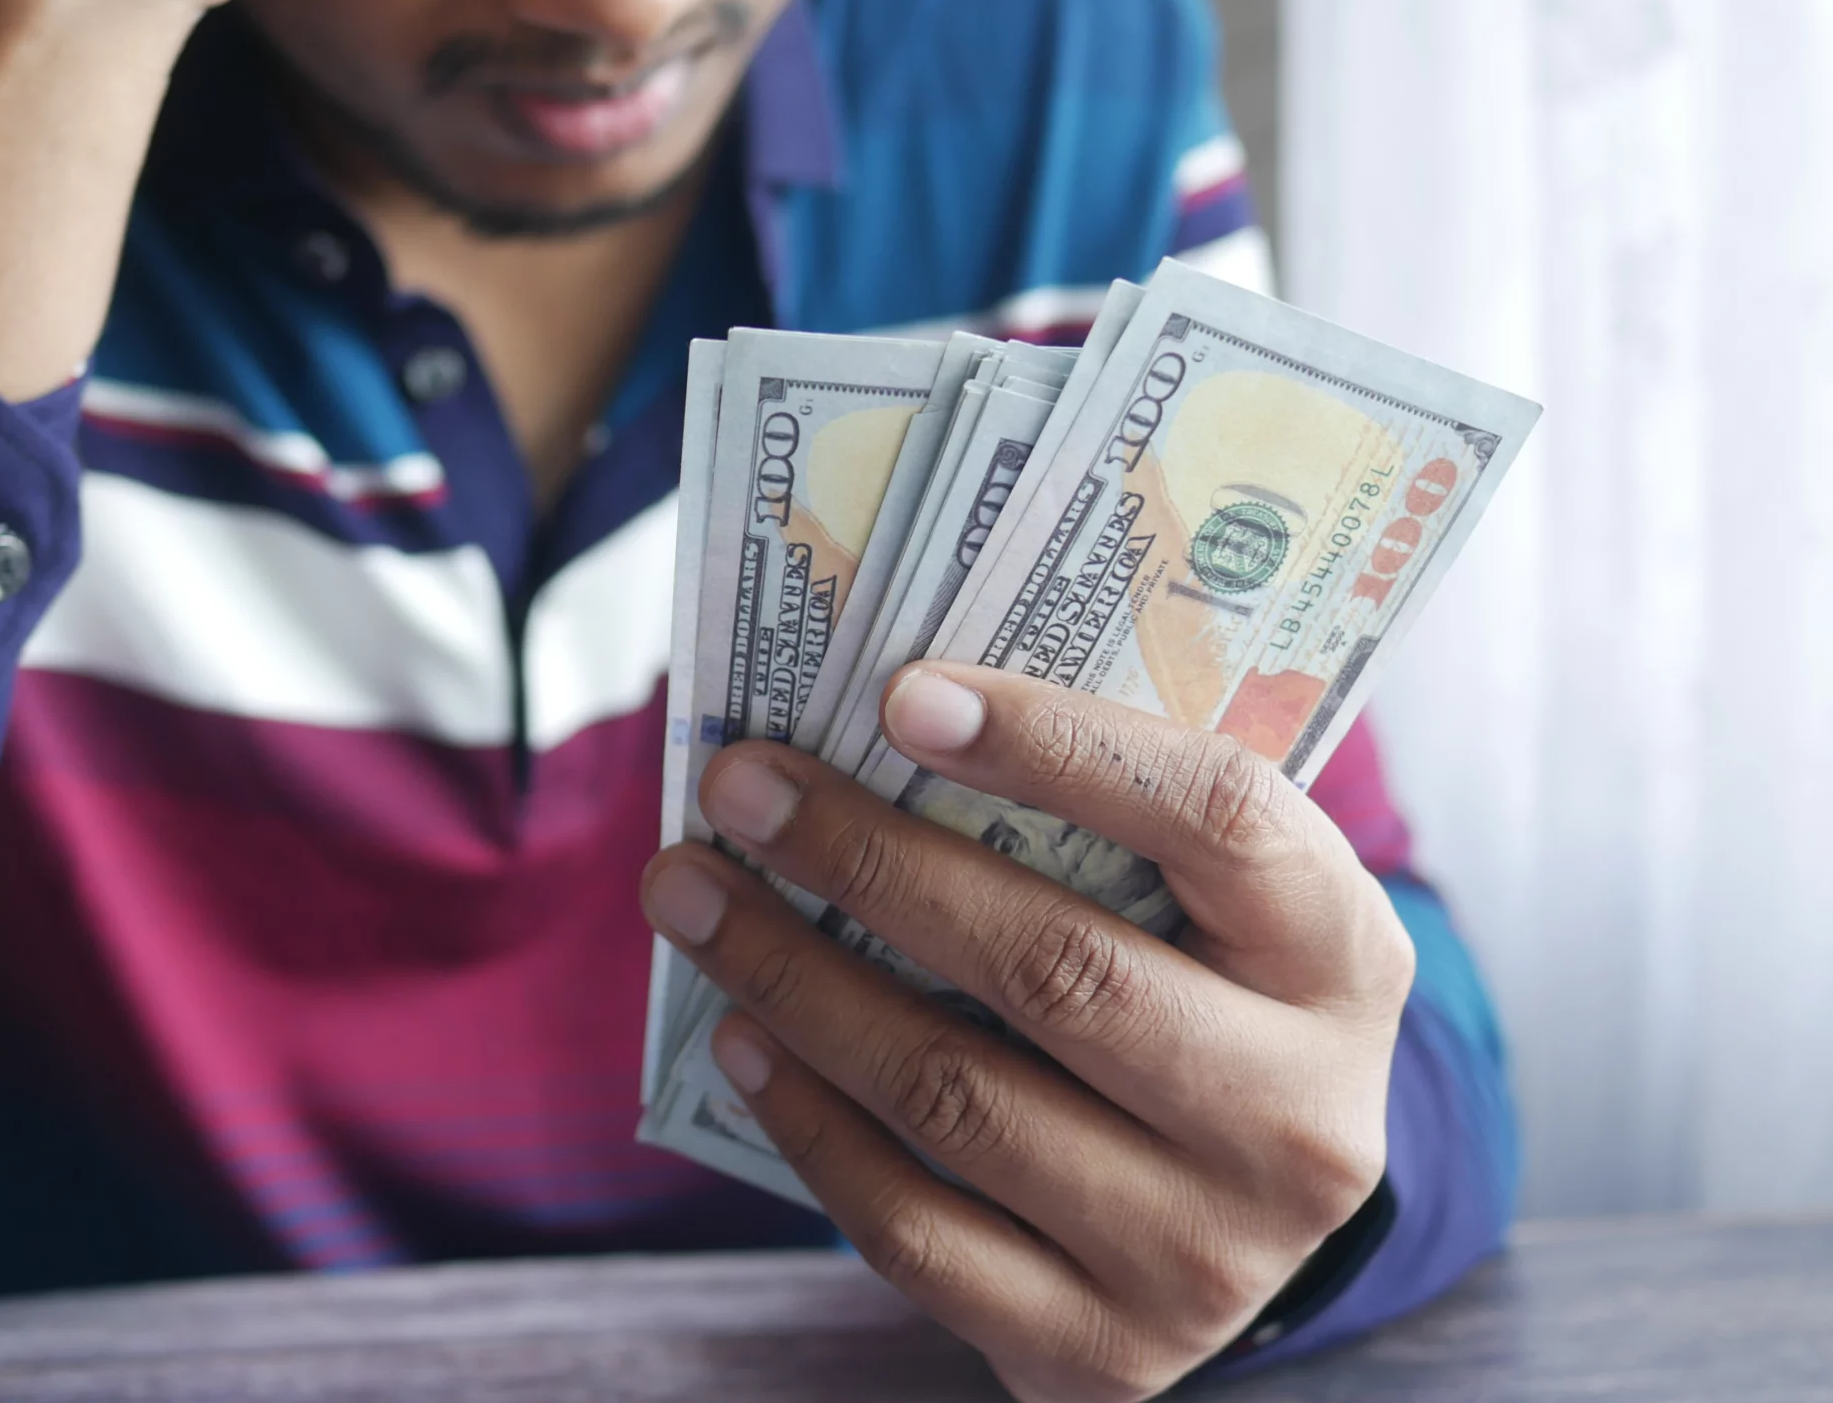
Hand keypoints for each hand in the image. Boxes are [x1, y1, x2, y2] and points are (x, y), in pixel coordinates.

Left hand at [640, 665, 1415, 1402]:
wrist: (1235, 1223)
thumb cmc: (1189, 997)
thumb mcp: (1202, 904)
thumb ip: (1097, 817)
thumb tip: (881, 718)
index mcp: (1341, 960)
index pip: (1216, 819)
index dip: (1058, 747)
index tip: (901, 696)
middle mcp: (1298, 1118)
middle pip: (1056, 967)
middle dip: (866, 862)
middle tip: (738, 791)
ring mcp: (1206, 1254)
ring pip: (957, 1096)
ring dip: (794, 980)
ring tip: (693, 895)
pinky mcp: (1104, 1353)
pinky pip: (914, 1228)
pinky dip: (806, 1121)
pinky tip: (737, 1036)